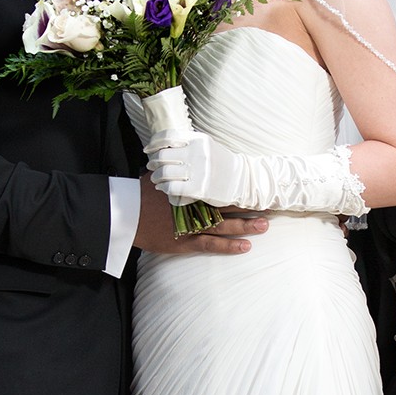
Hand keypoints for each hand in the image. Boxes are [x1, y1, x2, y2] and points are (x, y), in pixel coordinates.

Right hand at [135, 173, 267, 257]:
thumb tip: (183, 149)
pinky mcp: (184, 242)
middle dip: (250, 206)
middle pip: (228, 205)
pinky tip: (245, 246)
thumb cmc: (140, 192)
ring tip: (264, 225)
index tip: (256, 184)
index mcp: (191, 188)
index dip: (240, 187)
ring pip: (224, 225)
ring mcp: (192, 225)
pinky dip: (229, 246)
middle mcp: (195, 206)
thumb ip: (176, 166)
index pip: (221, 186)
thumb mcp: (160, 172)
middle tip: (271, 205)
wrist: (124, 213)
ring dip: (246, 225)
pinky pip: (211, 245)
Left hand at [148, 131, 248, 209]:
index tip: (148, 150)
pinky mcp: (199, 188)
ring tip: (156, 179)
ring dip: (156, 176)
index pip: (168, 136)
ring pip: (165, 172)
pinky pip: (172, 187)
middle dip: (152, 162)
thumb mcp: (205, 146)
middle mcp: (198, 153)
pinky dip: (163, 188)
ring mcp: (198, 171)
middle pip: (163, 155)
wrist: (241, 180)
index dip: (153, 143)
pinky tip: (163, 188)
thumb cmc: (220, 163)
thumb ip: (186, 144)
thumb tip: (160, 147)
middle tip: (151, 166)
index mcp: (198, 139)